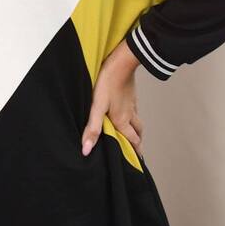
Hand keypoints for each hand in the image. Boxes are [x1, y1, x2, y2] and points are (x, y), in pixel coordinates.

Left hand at [81, 40, 143, 156]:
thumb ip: (93, 129)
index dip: (136, 153)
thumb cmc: (108, 84)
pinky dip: (133, 116)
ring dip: (137, 130)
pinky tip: (127, 113)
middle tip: (136, 152)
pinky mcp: (131, 94)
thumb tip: (86, 150)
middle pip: (138, 133)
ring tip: (134, 136)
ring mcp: (132, 104)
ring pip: (138, 121)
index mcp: (122, 121)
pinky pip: (135, 110)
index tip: (138, 162)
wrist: (121, 63)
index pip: (133, 141)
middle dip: (138, 143)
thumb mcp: (97, 107)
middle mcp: (130, 114)